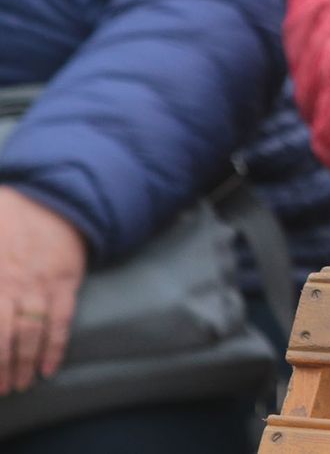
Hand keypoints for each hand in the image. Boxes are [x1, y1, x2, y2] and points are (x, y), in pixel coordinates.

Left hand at [0, 187, 86, 393]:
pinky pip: (62, 320)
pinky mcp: (65, 282)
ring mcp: (41, 285)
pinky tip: (49, 368)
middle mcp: (13, 285)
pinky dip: (56, 347)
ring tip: (20, 385)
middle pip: (4, 336)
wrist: (50, 198)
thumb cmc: (5, 219)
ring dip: (25, 363)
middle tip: (1, 390)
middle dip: (1, 367)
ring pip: (31, 333)